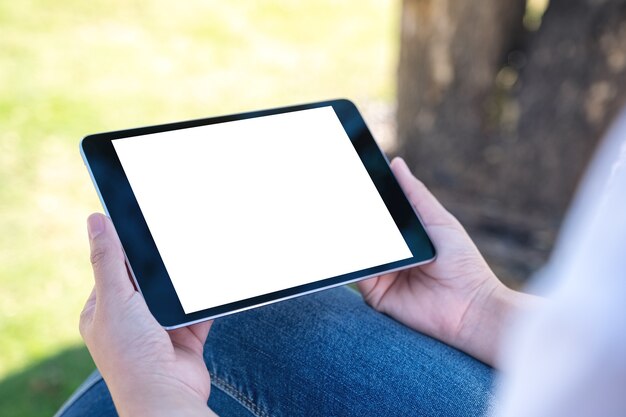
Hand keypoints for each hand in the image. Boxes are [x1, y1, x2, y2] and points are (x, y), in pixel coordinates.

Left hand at [80, 213, 217, 416]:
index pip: (113, 270)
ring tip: (193, 264)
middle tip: (174, 243)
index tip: (143, 225)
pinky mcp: (185, 338)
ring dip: (183, 285)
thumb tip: (96, 220)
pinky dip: (203, 302)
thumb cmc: (132, 353)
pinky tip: (209, 288)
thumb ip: (108, 260)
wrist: (167, 395)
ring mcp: (158, 331)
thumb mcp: (115, 299)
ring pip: (173, 294)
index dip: (126, 249)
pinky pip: (197, 312)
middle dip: (160, 267)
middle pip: (147, 280)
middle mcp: (130, 321)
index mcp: (104, 312)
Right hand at [358, 158, 534, 365]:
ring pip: (357, 251)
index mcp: (404, 237)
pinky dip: (353, 260)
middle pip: (365, 232)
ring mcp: (381, 274)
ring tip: (342, 214)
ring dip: (350, 236)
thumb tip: (396, 164)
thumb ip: (416, 195)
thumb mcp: (439, 221)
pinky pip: (358, 274)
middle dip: (352, 215)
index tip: (352, 176)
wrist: (471, 308)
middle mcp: (390, 255)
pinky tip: (354, 245)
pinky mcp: (376, 294)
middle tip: (341, 194)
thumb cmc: (463, 264)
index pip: (379, 215)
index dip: (365, 198)